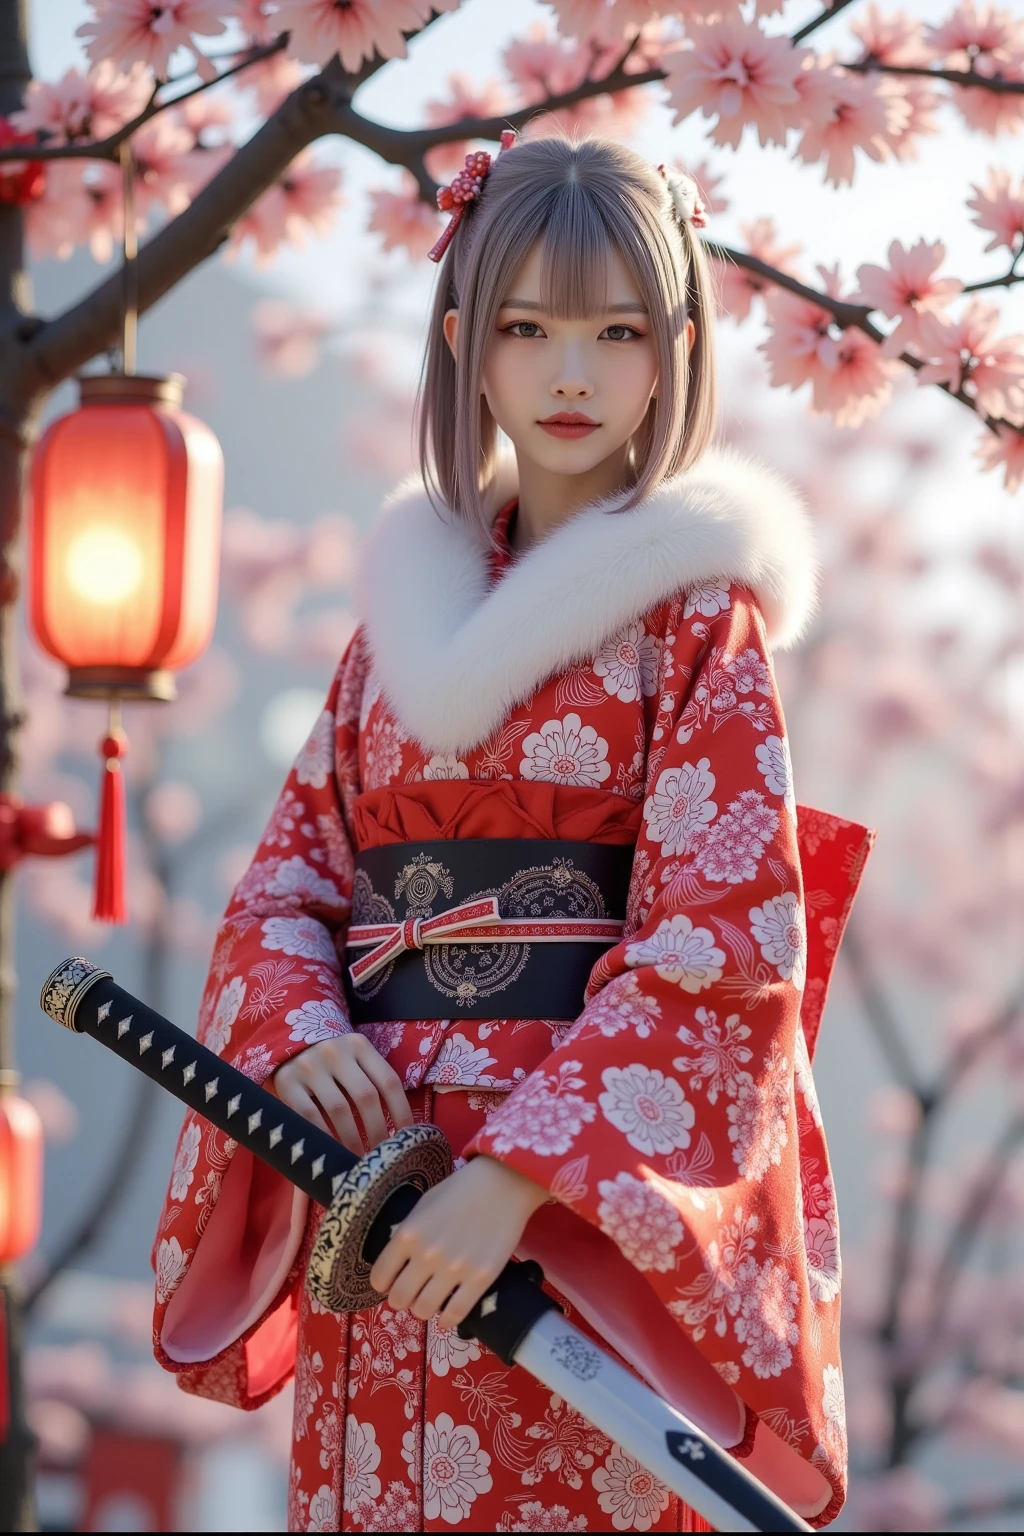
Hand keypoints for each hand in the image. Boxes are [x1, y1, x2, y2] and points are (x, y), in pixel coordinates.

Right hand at [271, 1034, 411, 1154]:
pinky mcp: (287, 1082)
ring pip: (339, 1109)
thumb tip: (401, 1127)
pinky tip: (333, 1151)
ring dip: (353, 1139)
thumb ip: (373, 1081)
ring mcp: (309, 1065)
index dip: (401, 1111)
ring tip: (359, 1157)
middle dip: (377, 1130)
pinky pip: (309, 1115)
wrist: (288, 1046)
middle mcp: (335, 1051)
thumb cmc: (332, 1062)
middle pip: (366, 1096)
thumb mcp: (354, 1060)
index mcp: (359, 1045)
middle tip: (382, 1154)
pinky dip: (325, 1136)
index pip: (388, 1081)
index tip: (407, 1137)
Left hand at [369, 1155, 548, 1328]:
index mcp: (408, 1233)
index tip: (391, 1283)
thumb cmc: (460, 1190)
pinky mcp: (480, 1279)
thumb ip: (408, 1234)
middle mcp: (426, 1254)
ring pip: (423, 1311)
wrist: (502, 1184)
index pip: (380, 1277)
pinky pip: (455, 1314)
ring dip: (422, 1309)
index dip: (383, 1283)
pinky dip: (447, 1321)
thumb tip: (398, 1262)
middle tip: (411, 1293)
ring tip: (430, 1301)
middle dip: (401, 1299)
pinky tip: (447, 1317)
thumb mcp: (423, 1205)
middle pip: (398, 1299)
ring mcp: (454, 1269)